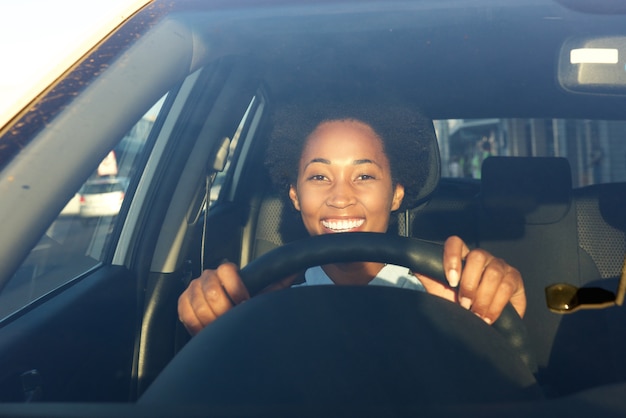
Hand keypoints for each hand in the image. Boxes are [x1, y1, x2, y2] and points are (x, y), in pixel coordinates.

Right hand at [178, 262, 296, 335]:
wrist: (229, 321)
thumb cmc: (248, 307)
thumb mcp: (264, 294)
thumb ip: (278, 281)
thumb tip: (296, 269)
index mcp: (227, 272)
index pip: (226, 270)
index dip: (236, 287)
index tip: (245, 302)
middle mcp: (208, 277)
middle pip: (211, 289)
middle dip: (224, 309)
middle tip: (232, 321)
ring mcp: (193, 289)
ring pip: (198, 302)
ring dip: (210, 319)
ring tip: (221, 328)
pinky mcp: (183, 304)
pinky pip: (185, 312)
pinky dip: (196, 324)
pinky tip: (207, 330)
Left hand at [418, 236, 525, 323]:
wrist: (478, 324)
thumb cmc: (457, 305)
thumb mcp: (439, 290)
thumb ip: (427, 273)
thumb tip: (412, 260)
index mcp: (462, 257)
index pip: (456, 243)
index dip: (453, 258)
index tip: (450, 281)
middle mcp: (482, 257)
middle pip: (478, 257)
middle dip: (470, 285)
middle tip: (464, 304)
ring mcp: (500, 265)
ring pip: (493, 272)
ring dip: (483, 296)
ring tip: (476, 313)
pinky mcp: (514, 278)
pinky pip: (507, 286)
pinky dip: (495, 304)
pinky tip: (488, 315)